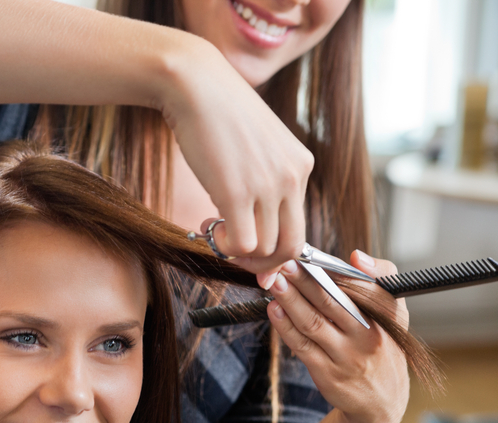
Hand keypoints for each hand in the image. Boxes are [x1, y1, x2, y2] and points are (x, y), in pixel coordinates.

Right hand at [161, 40, 311, 277]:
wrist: (195, 85)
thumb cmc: (217, 113)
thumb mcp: (256, 145)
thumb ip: (264, 177)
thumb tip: (253, 217)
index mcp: (301, 165)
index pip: (299, 225)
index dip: (274, 246)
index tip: (249, 244)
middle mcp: (293, 177)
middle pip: (291, 246)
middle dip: (263, 261)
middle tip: (234, 250)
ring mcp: (268, 186)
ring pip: (265, 249)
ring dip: (236, 250)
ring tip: (213, 225)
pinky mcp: (238, 193)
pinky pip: (242, 244)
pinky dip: (224, 247)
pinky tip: (208, 225)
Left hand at [264, 251, 409, 422]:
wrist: (381, 400)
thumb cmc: (381, 344)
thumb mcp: (393, 313)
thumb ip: (378, 279)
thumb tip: (355, 256)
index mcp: (386, 317)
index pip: (364, 289)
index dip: (336, 271)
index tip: (311, 257)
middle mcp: (368, 337)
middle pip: (331, 303)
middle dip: (305, 281)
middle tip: (285, 264)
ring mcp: (346, 358)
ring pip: (313, 324)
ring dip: (290, 301)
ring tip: (274, 282)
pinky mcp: (327, 374)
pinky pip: (303, 346)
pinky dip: (286, 327)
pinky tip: (274, 310)